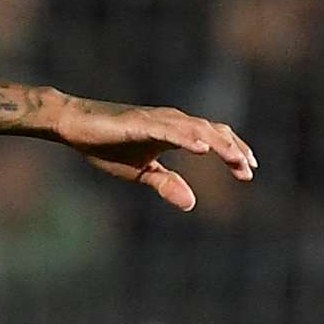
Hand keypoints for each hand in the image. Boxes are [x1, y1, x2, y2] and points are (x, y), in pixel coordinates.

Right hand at [46, 97, 259, 209]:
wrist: (74, 124)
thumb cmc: (105, 145)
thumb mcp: (140, 172)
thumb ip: (166, 184)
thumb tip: (192, 204)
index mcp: (173, 131)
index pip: (211, 138)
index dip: (232, 153)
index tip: (248, 173)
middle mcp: (170, 121)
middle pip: (211, 131)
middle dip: (233, 149)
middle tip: (249, 169)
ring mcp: (156, 120)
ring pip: (196, 129)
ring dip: (218, 144)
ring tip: (236, 159)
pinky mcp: (139, 123)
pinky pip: (168, 130)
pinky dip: (187, 138)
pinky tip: (201, 148)